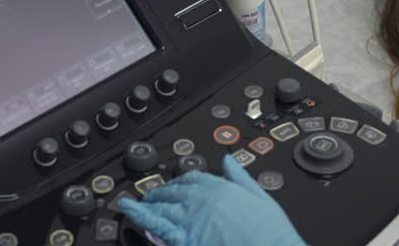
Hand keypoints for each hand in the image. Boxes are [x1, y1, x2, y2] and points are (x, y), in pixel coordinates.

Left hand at [118, 156, 306, 245]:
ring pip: (164, 206)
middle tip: (153, 195)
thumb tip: (228, 160)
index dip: (182, 181)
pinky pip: (157, 225)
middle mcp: (203, 199)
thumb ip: (240, 177)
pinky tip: (129, 210)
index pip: (195, 178)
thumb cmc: (269, 232)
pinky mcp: (185, 237)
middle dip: (162, 192)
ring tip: (137, 204)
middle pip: (175, 191)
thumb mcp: (260, 196)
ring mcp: (192, 218)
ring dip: (149, 203)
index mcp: (221, 187)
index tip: (176, 185)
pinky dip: (140, 216)